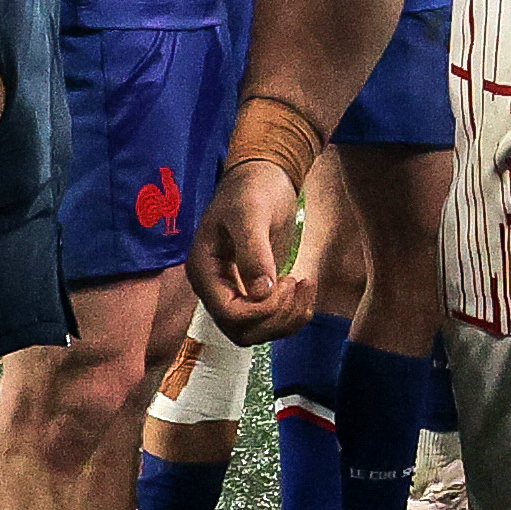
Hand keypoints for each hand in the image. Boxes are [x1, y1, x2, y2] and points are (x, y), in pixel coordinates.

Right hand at [188, 161, 311, 341]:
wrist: (263, 177)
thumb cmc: (252, 189)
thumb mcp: (252, 213)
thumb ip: (254, 251)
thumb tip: (262, 292)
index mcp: (205, 271)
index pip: (229, 315)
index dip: (261, 310)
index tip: (286, 281)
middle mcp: (216, 288)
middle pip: (242, 331)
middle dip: (275, 317)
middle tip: (295, 282)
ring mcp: (234, 292)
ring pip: (258, 332)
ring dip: (287, 318)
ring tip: (303, 283)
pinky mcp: (255, 293)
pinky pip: (272, 321)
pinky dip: (294, 313)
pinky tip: (305, 285)